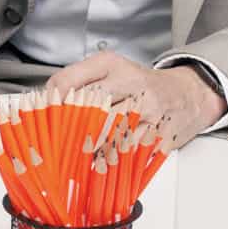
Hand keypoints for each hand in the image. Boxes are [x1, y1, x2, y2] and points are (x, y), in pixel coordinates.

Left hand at [42, 53, 223, 151]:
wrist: (189, 94)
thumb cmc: (143, 84)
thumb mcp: (111, 71)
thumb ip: (78, 81)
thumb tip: (46, 103)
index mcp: (112, 64)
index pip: (68, 81)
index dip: (48, 102)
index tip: (38, 115)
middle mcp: (130, 82)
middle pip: (84, 108)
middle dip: (64, 130)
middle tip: (48, 144)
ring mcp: (146, 108)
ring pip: (105, 132)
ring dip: (84, 148)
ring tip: (70, 157)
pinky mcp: (157, 131)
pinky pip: (126, 149)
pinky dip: (108, 159)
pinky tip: (97, 164)